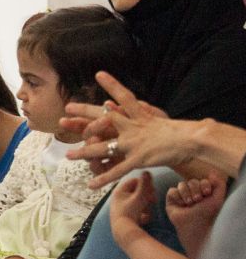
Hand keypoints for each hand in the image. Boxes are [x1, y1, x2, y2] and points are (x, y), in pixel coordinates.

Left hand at [63, 73, 184, 188]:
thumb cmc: (180, 132)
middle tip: (66, 111)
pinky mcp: (137, 158)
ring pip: (103, 147)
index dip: (112, 84)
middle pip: (102, 118)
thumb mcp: (160, 119)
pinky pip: (116, 170)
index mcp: (140, 115)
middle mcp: (133, 126)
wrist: (193, 141)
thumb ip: (145, 113)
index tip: (99, 74)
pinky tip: (91, 184)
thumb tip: (125, 106)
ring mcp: (133, 142)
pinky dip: (103, 178)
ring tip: (68, 156)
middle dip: (83, 114)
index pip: (124, 95)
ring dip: (84, 152)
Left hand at [109, 171, 155, 247]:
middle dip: (146, 196)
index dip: (144, 183)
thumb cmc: (130, 212)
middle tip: (153, 200)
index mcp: (118, 191)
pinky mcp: (124, 218)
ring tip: (148, 211)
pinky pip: (136, 213)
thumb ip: (145, 184)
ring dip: (145, 206)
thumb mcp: (140, 196)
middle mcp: (117, 199)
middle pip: (136, 192)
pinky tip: (144, 219)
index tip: (152, 188)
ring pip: (138, 203)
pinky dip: (141, 215)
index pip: (133, 181)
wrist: (123, 232)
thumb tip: (146, 171)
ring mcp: (120, 209)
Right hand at [165, 171, 226, 258]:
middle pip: (191, 181)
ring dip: (186, 194)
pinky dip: (177, 197)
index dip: (204, 185)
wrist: (194, 225)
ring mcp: (181, 195)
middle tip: (197, 201)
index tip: (206, 194)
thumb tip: (211, 172)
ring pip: (181, 184)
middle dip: (195, 190)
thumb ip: (219, 184)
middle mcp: (193, 192)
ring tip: (189, 204)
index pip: (202, 180)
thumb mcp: (218, 198)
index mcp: (204, 191)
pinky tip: (181, 205)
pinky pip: (172, 191)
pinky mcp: (171, 199)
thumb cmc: (207, 214)